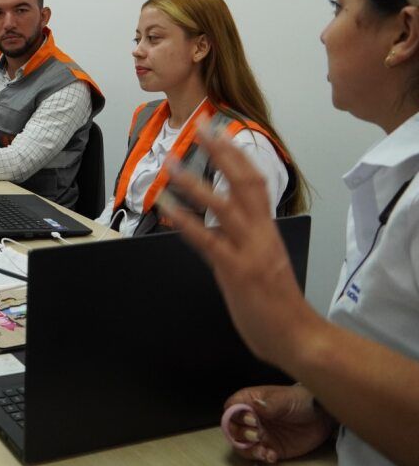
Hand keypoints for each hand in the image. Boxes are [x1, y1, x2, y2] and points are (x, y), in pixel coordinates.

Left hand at [156, 122, 320, 367]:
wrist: (298, 337)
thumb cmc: (278, 303)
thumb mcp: (261, 262)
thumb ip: (239, 242)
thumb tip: (212, 229)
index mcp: (266, 230)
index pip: (255, 182)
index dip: (237, 155)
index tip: (220, 131)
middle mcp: (260, 234)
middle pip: (245, 182)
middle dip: (222, 152)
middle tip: (200, 127)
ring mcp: (249, 251)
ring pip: (224, 206)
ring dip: (195, 182)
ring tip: (172, 164)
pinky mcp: (237, 271)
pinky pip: (208, 240)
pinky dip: (185, 220)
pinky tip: (167, 206)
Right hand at [222, 385, 334, 462]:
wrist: (321, 417)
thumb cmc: (300, 400)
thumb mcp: (286, 398)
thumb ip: (270, 403)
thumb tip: (255, 405)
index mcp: (249, 401)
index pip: (231, 408)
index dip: (235, 415)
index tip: (252, 420)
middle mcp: (249, 418)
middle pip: (232, 428)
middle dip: (241, 434)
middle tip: (258, 436)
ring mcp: (258, 434)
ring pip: (240, 444)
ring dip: (248, 450)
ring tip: (263, 451)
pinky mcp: (269, 447)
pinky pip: (258, 454)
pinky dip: (262, 457)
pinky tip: (272, 456)